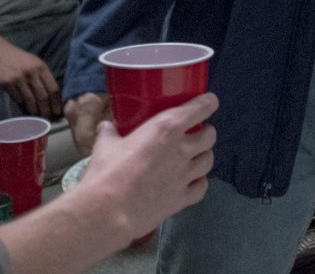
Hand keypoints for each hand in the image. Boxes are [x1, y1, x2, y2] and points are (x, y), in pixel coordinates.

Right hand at [0, 42, 61, 117]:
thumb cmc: (19, 59)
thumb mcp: (34, 63)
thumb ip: (43, 76)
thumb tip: (52, 95)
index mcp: (41, 67)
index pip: (53, 88)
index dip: (56, 102)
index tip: (58, 111)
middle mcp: (32, 72)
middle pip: (43, 96)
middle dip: (46, 110)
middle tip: (47, 118)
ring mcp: (19, 78)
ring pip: (30, 99)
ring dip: (34, 111)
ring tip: (37, 117)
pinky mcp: (8, 82)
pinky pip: (17, 98)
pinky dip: (21, 105)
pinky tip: (24, 110)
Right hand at [72, 93, 216, 241]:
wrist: (109, 212)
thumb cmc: (107, 173)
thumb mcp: (105, 146)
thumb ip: (109, 134)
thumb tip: (106, 127)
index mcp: (166, 128)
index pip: (200, 108)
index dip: (208, 103)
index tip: (209, 102)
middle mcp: (182, 149)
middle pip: (210, 136)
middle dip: (206, 133)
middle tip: (196, 134)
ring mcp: (185, 175)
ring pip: (209, 160)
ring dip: (204, 156)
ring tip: (195, 157)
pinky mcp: (183, 198)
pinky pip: (202, 187)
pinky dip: (199, 183)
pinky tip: (191, 182)